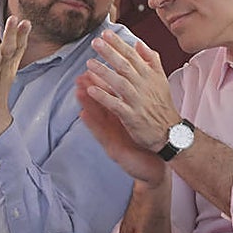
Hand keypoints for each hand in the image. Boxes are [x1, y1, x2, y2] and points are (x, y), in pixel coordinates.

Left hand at [0, 13, 30, 143]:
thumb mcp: (8, 69)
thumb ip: (14, 51)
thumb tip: (22, 32)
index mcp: (7, 65)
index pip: (17, 48)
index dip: (22, 35)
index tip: (26, 21)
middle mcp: (0, 69)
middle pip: (8, 50)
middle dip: (11, 34)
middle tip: (14, 18)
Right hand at [76, 71, 166, 185]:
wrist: (154, 166)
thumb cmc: (146, 142)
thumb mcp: (141, 120)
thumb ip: (136, 102)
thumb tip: (134, 84)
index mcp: (123, 114)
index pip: (112, 95)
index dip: (104, 81)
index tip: (95, 65)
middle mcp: (115, 124)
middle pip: (102, 103)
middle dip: (91, 88)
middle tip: (80, 73)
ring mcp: (112, 135)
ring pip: (98, 116)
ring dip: (86, 102)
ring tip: (77, 89)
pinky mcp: (113, 148)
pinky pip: (101, 134)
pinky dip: (92, 124)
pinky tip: (82, 114)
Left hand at [82, 31, 178, 153]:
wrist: (170, 131)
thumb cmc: (162, 105)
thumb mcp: (161, 79)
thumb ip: (151, 60)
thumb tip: (139, 43)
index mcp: (149, 76)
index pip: (132, 56)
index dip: (119, 44)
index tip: (106, 34)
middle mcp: (143, 86)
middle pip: (125, 66)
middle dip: (110, 53)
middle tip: (96, 42)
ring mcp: (137, 101)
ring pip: (119, 83)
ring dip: (104, 73)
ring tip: (89, 63)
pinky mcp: (131, 116)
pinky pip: (116, 105)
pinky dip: (104, 97)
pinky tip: (92, 90)